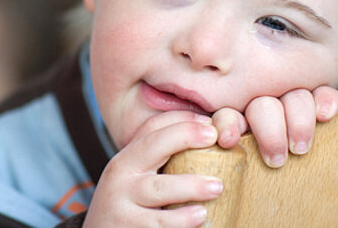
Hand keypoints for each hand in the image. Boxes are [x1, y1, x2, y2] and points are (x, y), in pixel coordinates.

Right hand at [84, 112, 221, 227]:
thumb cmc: (128, 206)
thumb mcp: (134, 178)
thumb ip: (160, 161)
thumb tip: (207, 141)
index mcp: (126, 159)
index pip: (151, 128)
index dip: (181, 120)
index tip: (210, 123)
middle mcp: (120, 176)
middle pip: (152, 147)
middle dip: (184, 136)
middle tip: (215, 136)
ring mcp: (122, 203)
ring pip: (157, 189)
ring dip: (190, 186)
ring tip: (216, 187)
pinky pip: (158, 223)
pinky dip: (180, 220)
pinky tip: (199, 217)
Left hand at [211, 86, 337, 167]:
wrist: (293, 176)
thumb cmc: (254, 170)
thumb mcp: (227, 165)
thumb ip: (211, 149)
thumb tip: (200, 153)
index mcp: (235, 119)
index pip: (228, 115)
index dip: (227, 125)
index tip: (228, 141)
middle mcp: (261, 105)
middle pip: (264, 107)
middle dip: (270, 133)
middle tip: (276, 160)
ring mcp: (290, 100)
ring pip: (295, 98)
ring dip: (298, 123)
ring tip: (300, 149)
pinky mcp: (317, 99)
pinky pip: (323, 92)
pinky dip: (325, 101)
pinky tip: (324, 115)